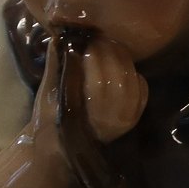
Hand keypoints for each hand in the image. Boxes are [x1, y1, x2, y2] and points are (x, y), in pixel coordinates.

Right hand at [31, 35, 148, 144]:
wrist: (61, 148)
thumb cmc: (49, 120)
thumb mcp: (47, 94)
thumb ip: (54, 67)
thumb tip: (58, 39)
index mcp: (86, 114)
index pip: (99, 80)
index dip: (94, 55)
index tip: (84, 41)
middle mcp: (111, 118)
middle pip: (119, 76)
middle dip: (108, 51)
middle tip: (97, 39)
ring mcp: (125, 119)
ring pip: (132, 80)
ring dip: (121, 58)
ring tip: (108, 47)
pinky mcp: (133, 118)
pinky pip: (142, 89)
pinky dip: (134, 73)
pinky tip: (122, 65)